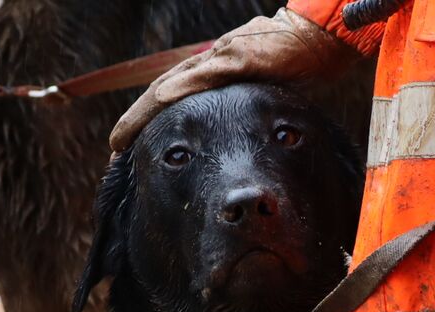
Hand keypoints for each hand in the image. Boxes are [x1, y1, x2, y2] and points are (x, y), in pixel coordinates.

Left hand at [110, 8, 358, 152]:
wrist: (319, 40)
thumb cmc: (297, 66)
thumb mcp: (266, 98)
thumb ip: (246, 111)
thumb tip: (243, 138)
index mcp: (214, 77)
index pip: (173, 101)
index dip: (150, 123)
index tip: (134, 149)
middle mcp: (209, 66)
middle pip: (161, 94)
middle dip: (136, 123)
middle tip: (115, 148)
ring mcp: (220, 60)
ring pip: (171, 86)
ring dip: (144, 112)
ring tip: (122, 136)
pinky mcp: (235, 58)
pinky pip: (202, 75)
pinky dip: (179, 88)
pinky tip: (160, 102)